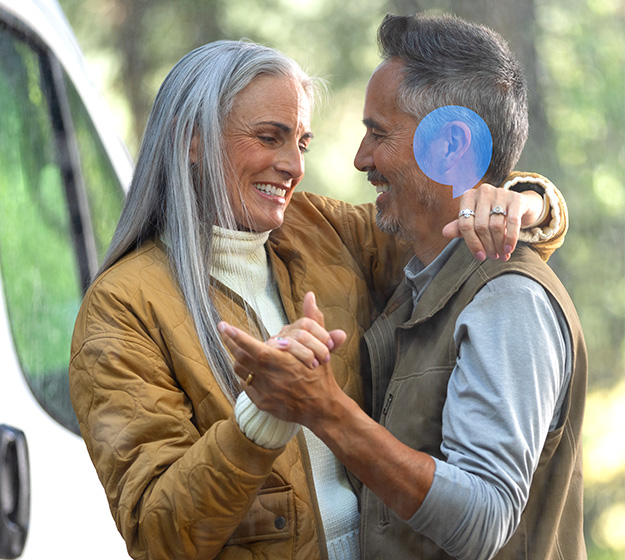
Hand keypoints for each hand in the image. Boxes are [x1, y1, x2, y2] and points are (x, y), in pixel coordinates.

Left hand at [218, 320, 341, 425]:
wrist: (323, 408)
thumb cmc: (321, 375)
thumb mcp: (320, 345)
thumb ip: (313, 319)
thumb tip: (310, 295)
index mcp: (282, 361)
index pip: (252, 347)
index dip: (236, 336)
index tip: (224, 326)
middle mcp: (270, 376)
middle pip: (240, 358)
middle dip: (230, 343)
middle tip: (224, 332)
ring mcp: (264, 391)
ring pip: (240, 371)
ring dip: (238, 359)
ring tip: (238, 351)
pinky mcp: (262, 403)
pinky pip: (246, 387)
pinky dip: (245, 377)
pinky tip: (249, 371)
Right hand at [266, 292, 346, 367]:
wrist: (289, 390)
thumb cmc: (304, 369)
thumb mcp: (318, 354)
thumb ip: (329, 343)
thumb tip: (342, 334)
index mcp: (295, 330)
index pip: (308, 322)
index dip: (322, 334)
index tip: (331, 346)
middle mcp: (283, 334)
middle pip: (302, 329)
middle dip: (317, 345)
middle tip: (325, 359)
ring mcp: (274, 344)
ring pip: (292, 339)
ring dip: (307, 353)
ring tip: (314, 365)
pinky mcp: (266, 354)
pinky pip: (276, 349)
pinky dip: (290, 354)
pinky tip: (299, 363)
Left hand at [443, 183, 543, 260]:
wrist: (518, 205)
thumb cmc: (491, 216)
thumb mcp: (475, 221)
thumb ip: (460, 227)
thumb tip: (445, 232)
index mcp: (468, 196)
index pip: (465, 224)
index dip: (472, 243)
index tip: (480, 256)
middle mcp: (483, 192)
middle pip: (480, 226)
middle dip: (487, 245)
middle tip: (493, 257)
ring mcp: (500, 193)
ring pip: (496, 225)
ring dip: (499, 244)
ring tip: (502, 255)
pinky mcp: (516, 198)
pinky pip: (512, 222)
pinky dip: (510, 238)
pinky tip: (509, 249)